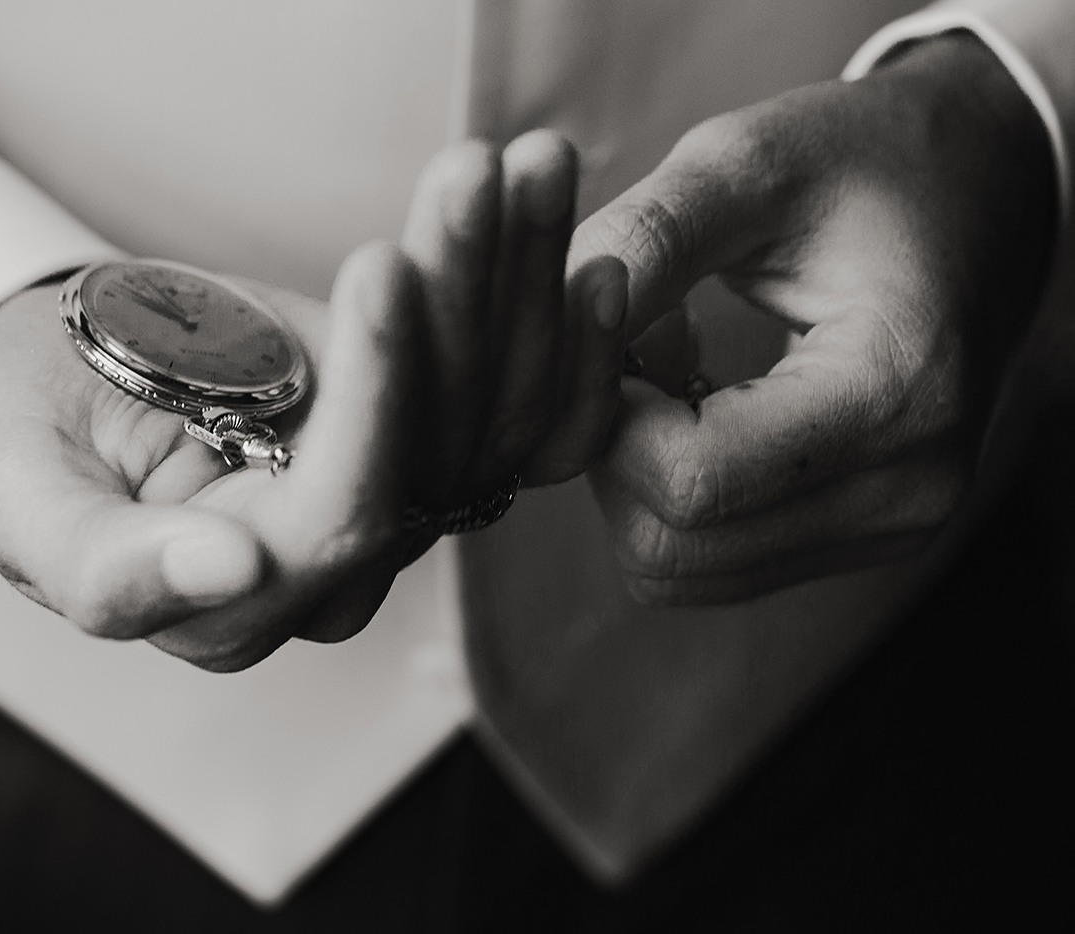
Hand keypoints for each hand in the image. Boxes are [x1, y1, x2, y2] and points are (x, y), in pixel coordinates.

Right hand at [0, 131, 585, 669]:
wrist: (65, 380)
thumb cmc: (27, 434)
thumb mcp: (20, 495)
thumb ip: (105, 563)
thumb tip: (229, 569)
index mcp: (235, 611)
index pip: (338, 515)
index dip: (371, 397)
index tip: (381, 268)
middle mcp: (337, 573)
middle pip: (439, 450)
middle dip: (463, 301)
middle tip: (471, 176)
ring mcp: (394, 504)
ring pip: (496, 408)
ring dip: (517, 277)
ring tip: (523, 165)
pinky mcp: (427, 443)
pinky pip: (519, 388)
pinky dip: (545, 301)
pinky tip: (562, 224)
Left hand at [570, 34, 1057, 603]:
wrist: (980, 189)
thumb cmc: (864, 161)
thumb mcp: (748, 161)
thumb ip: (646, 237)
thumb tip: (545, 318)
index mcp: (895, 391)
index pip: (689, 481)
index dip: (606, 415)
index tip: (604, 329)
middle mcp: (904, 489)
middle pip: (670, 547)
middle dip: (611, 453)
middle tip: (628, 350)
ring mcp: (887, 527)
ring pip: (678, 570)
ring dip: (634, 480)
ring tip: (667, 372)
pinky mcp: (857, 536)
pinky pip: (710, 563)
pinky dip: (670, 497)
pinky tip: (695, 407)